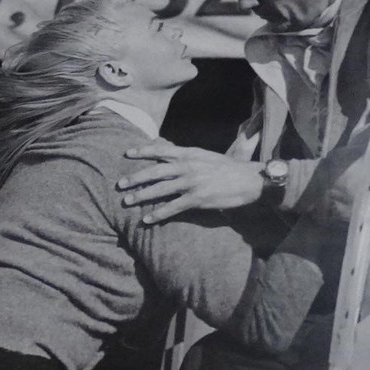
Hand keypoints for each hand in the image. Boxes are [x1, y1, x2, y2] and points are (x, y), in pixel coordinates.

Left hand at [118, 140, 265, 222]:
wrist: (249, 180)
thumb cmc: (228, 169)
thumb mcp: (205, 156)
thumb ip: (187, 155)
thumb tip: (168, 151)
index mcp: (190, 154)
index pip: (161, 150)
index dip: (143, 151)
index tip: (128, 153)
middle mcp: (188, 166)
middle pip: (155, 171)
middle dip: (136, 178)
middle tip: (121, 184)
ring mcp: (192, 183)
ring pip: (160, 189)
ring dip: (142, 196)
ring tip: (127, 201)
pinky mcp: (198, 199)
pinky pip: (173, 208)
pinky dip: (158, 214)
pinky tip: (147, 219)